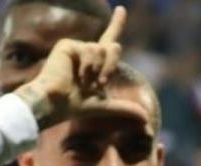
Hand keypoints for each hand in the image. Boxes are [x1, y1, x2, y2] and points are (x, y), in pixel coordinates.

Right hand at [15, 6, 126, 128]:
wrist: (54, 104)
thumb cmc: (73, 107)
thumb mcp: (104, 106)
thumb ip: (124, 108)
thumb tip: (146, 119)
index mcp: (94, 64)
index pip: (109, 41)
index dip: (116, 24)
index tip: (121, 9)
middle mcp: (86, 54)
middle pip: (112, 47)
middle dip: (111, 66)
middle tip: (99, 83)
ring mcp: (77, 48)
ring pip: (102, 49)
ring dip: (98, 69)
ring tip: (83, 82)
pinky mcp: (68, 45)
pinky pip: (90, 49)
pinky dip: (88, 65)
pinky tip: (77, 76)